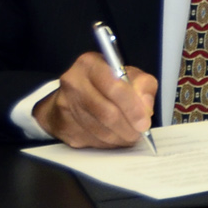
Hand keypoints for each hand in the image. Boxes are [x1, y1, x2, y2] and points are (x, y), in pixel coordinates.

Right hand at [35, 52, 157, 148]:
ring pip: (98, 130)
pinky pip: (90, 140)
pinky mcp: (62, 125)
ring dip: (119, 137)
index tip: (144, 123)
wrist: (71, 94)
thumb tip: (146, 108)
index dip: (132, 108)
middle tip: (139, 134)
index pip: (114, 88)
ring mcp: (64, 104)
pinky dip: (107, 143)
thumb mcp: (129, 74)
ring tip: (129, 136)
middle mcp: (73, 82)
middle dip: (128, 127)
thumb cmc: (105, 83)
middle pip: (106, 113)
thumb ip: (143, 86)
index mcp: (90, 64)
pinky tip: (114, 137)